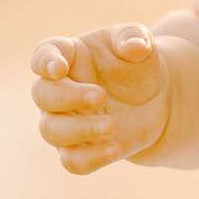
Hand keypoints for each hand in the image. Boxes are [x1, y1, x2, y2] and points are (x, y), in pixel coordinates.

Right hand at [31, 26, 169, 170]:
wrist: (155, 99)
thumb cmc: (138, 64)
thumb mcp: (141, 43)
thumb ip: (135, 38)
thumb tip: (134, 47)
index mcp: (69, 56)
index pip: (43, 55)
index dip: (45, 62)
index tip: (58, 68)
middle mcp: (59, 89)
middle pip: (42, 95)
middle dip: (68, 97)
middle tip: (101, 96)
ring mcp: (66, 121)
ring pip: (51, 131)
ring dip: (79, 130)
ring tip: (111, 126)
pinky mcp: (80, 148)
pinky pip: (73, 161)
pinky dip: (92, 157)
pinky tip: (116, 148)